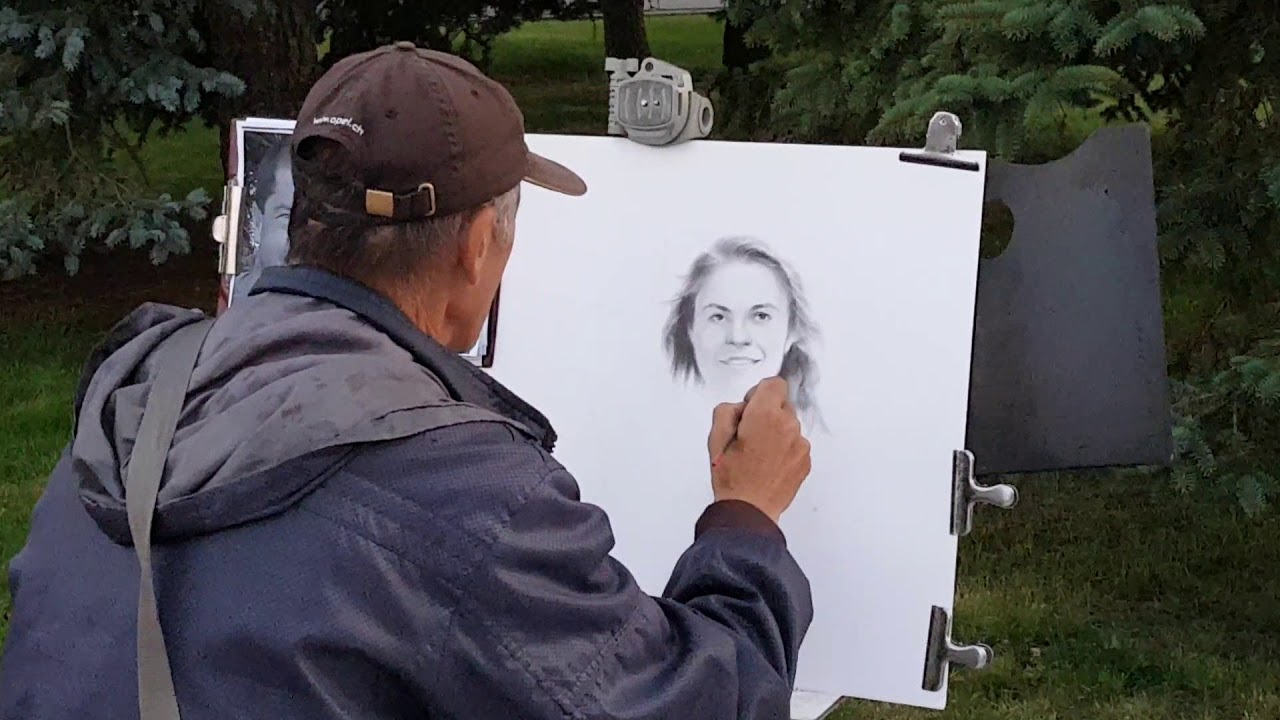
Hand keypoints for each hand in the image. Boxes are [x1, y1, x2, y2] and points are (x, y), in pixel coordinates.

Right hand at [706, 376, 811, 523]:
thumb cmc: (732, 477)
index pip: (774, 383)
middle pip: (782, 405)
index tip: (750, 408)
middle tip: (749, 437)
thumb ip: (728, 410)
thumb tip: (742, 407)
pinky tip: (769, 466)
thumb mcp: (715, 437)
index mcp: (765, 414)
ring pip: (789, 426)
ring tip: (759, 455)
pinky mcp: (806, 460)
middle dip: (767, 414)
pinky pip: (796, 444)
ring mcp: (800, 444)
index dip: (759, 393)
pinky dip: (785, 450)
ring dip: (777, 433)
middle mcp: (788, 425)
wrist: (749, 509)